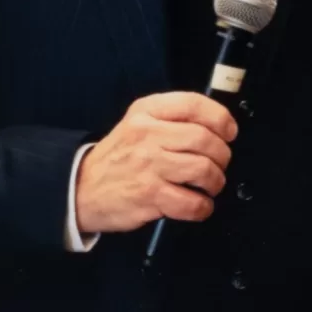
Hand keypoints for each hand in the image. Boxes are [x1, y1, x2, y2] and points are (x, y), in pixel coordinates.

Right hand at [75, 92, 237, 234]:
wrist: (82, 187)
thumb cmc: (119, 155)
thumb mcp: (138, 122)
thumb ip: (171, 118)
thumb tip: (216, 125)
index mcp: (147, 111)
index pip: (193, 104)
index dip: (220, 117)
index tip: (229, 131)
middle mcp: (148, 134)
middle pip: (205, 139)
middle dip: (222, 155)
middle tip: (220, 163)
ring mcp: (149, 165)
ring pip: (203, 169)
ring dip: (216, 181)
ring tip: (210, 185)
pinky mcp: (150, 195)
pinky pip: (192, 202)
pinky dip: (203, 207)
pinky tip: (198, 204)